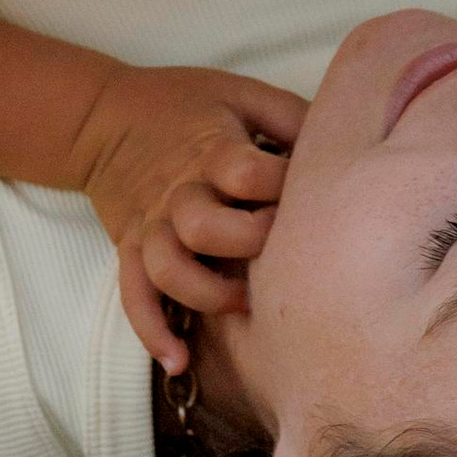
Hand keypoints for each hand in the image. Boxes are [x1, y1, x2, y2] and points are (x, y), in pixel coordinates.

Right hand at [70, 60, 307, 368]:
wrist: (104, 117)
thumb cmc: (188, 104)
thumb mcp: (243, 93)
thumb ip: (292, 116)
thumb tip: (353, 136)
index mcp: (211, 148)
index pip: (247, 173)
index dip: (280, 186)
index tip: (304, 193)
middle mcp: (178, 191)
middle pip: (204, 227)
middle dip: (247, 244)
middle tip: (278, 250)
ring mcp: (150, 224)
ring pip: (167, 268)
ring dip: (206, 294)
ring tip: (240, 305)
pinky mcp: (127, 248)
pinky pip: (133, 295)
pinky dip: (152, 331)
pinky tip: (179, 362)